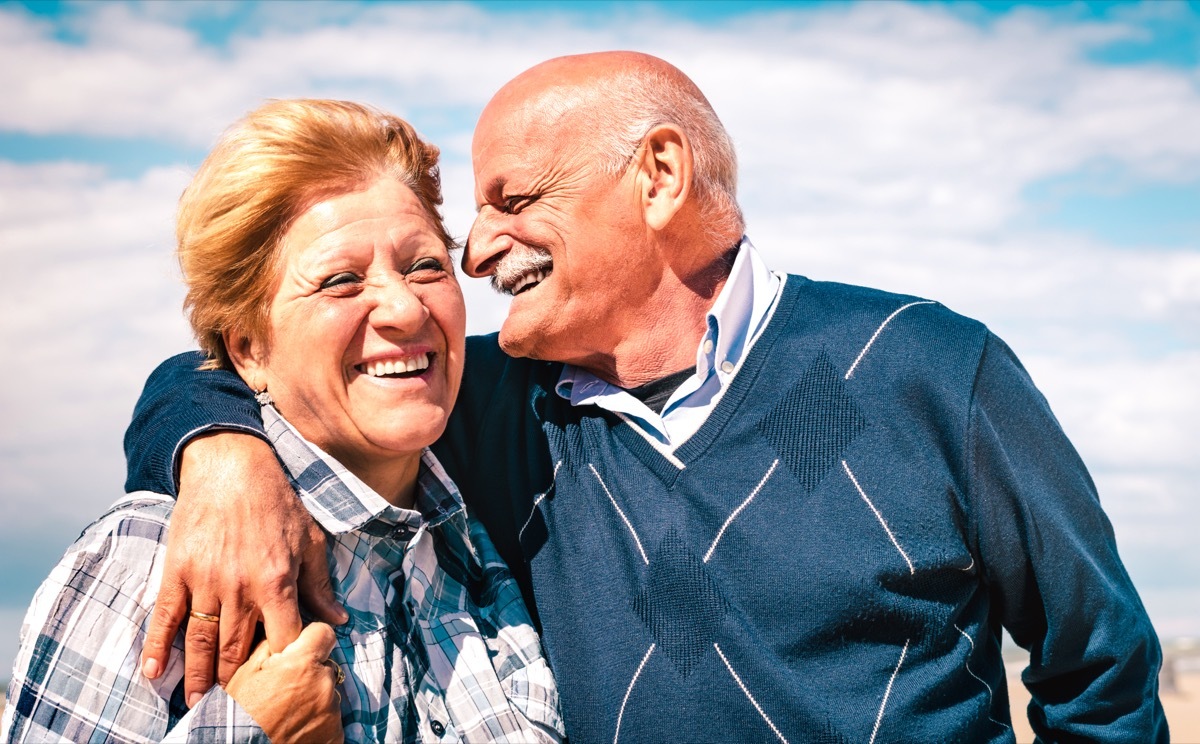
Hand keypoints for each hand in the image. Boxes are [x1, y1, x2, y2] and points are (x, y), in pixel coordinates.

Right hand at [139, 431, 346, 705]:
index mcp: (277, 581)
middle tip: (235, 709)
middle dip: (237, 683)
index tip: (282, 686)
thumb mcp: (310, 540)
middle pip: (238, 649)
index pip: (283, 638)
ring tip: (196, 703)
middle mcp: (240, 587)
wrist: (230, 464)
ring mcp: (205, 580)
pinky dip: (157, 646)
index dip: (283, 666)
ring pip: (202, 640)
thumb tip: (339, 621)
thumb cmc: (276, 501)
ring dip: (199, 675)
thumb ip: (320, 585)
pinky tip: (154, 671)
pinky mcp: (177, 570)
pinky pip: (164, 616)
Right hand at [227, 622, 344, 743]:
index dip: (312, 640)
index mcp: (303, 664)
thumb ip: (271, 646)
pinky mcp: (336, 735)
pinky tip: (297, 730)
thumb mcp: (246, 672)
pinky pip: (332, 721)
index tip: (301, 651)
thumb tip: (285, 635)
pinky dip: (318, 724)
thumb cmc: (238, 713)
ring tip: (288, 715)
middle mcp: (323, 685)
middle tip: (286, 692)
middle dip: (310, 674)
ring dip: (314, 700)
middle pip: (325, 667)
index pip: (324, 633)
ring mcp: (332, 712)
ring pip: (328, 695)